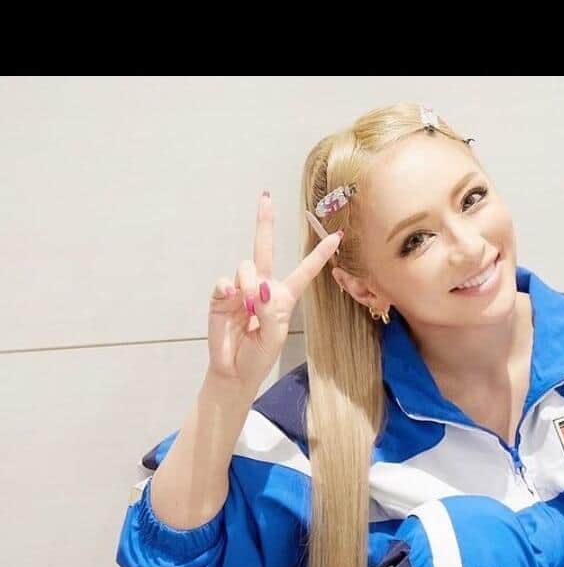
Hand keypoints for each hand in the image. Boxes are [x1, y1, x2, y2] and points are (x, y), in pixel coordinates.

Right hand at [205, 191, 341, 394]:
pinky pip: (226, 281)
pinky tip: (231, 299)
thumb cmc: (259, 355)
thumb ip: (272, 311)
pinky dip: (228, 289)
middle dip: (264, 222)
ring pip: (247, 267)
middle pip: (265, 248)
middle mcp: (264, 287)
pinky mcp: (222, 296)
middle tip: (265, 196)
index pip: (304, 271)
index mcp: (284, 296)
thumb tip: (261, 287)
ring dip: (250, 285)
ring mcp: (242, 289)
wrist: (234, 370)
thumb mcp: (274, 337)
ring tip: (250, 309)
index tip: (337, 235)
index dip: (319, 254)